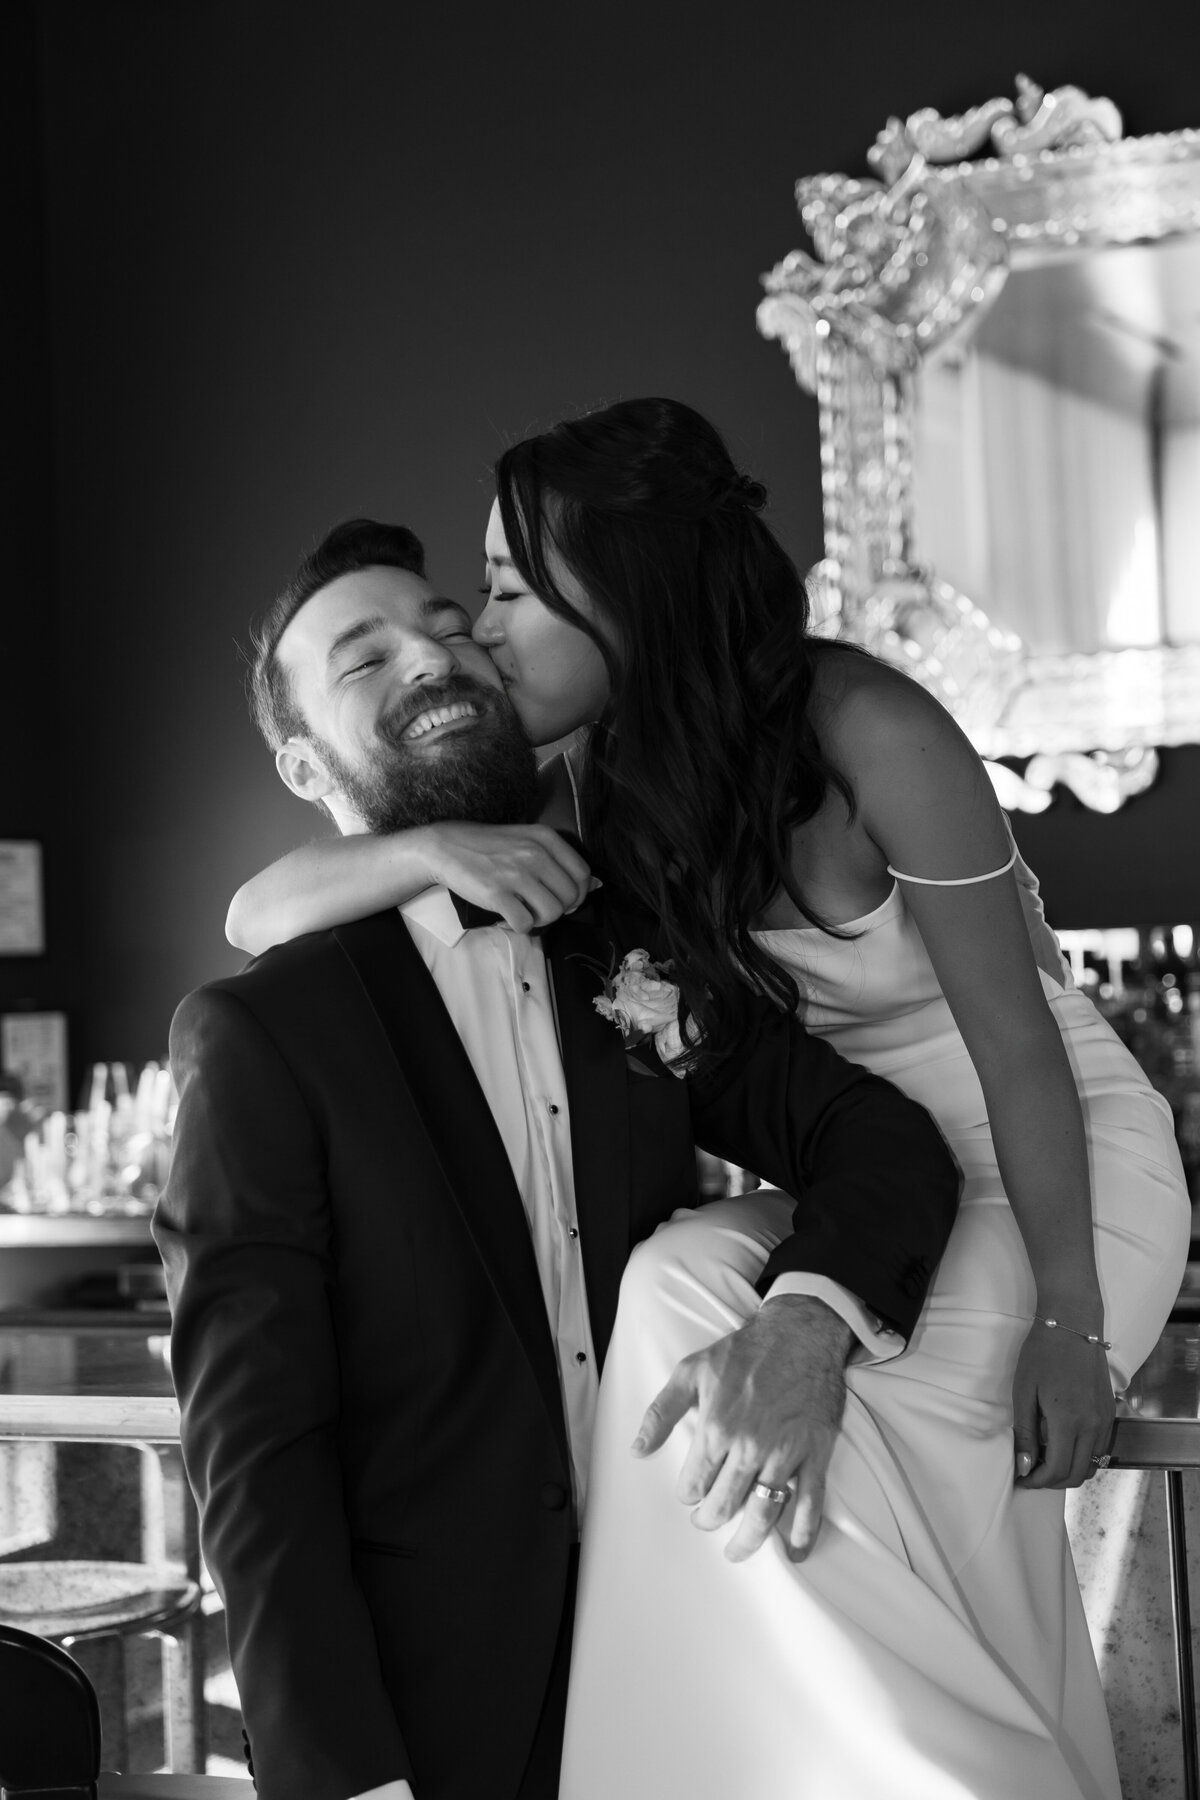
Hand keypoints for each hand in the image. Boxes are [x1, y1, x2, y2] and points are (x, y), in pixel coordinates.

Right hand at [417, 822, 593, 931]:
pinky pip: (526, 924)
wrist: (445, 847)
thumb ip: (558, 860)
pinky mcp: (496, 894)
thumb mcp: (527, 840)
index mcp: (545, 838)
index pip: (583, 873)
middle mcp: (534, 854)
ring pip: (552, 913)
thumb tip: (593, 886)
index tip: (564, 900)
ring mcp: (516, 874)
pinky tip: (509, 917)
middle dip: (559, 909)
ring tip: (525, 912)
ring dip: (541, 920)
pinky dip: (520, 926)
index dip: (578, 893)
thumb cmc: (488, 846)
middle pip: (570, 897)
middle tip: (540, 907)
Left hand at [631, 1295, 850, 1562]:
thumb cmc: (744, 1351)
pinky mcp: (815, 1453)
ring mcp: (784, 1454)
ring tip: (737, 1550)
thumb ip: (660, 1413)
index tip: (690, 1494)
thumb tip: (637, 1450)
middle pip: (724, 1505)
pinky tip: (795, 1550)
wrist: (799, 1334)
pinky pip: (811, 1503)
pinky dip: (804, 1533)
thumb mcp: (690, 1371)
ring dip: (748, 1540)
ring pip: (763, 1513)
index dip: (688, 1495)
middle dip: (711, 1520)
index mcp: (716, 1429)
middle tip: (707, 1522)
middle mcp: (749, 1448)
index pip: (694, 1484)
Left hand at [1012, 1320, 1114, 1488]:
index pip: (1056, 1470)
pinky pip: (1099, 1448)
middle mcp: (1093, 1426)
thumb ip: (1025, 1433)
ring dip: (1068, 1470)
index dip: (1036, 1481)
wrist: (1073, 1324)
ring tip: (1044, 1460)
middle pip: (1076, 1475)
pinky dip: (1082, 1456)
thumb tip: (1024, 1466)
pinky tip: (1062, 1444)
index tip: (1021, 1478)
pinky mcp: (1110, 1412)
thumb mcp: (1024, 1392)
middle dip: (1051, 1481)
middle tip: (1030, 1473)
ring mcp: (1105, 1420)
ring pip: (1091, 1465)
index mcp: (1068, 1421)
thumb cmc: (1042, 1354)